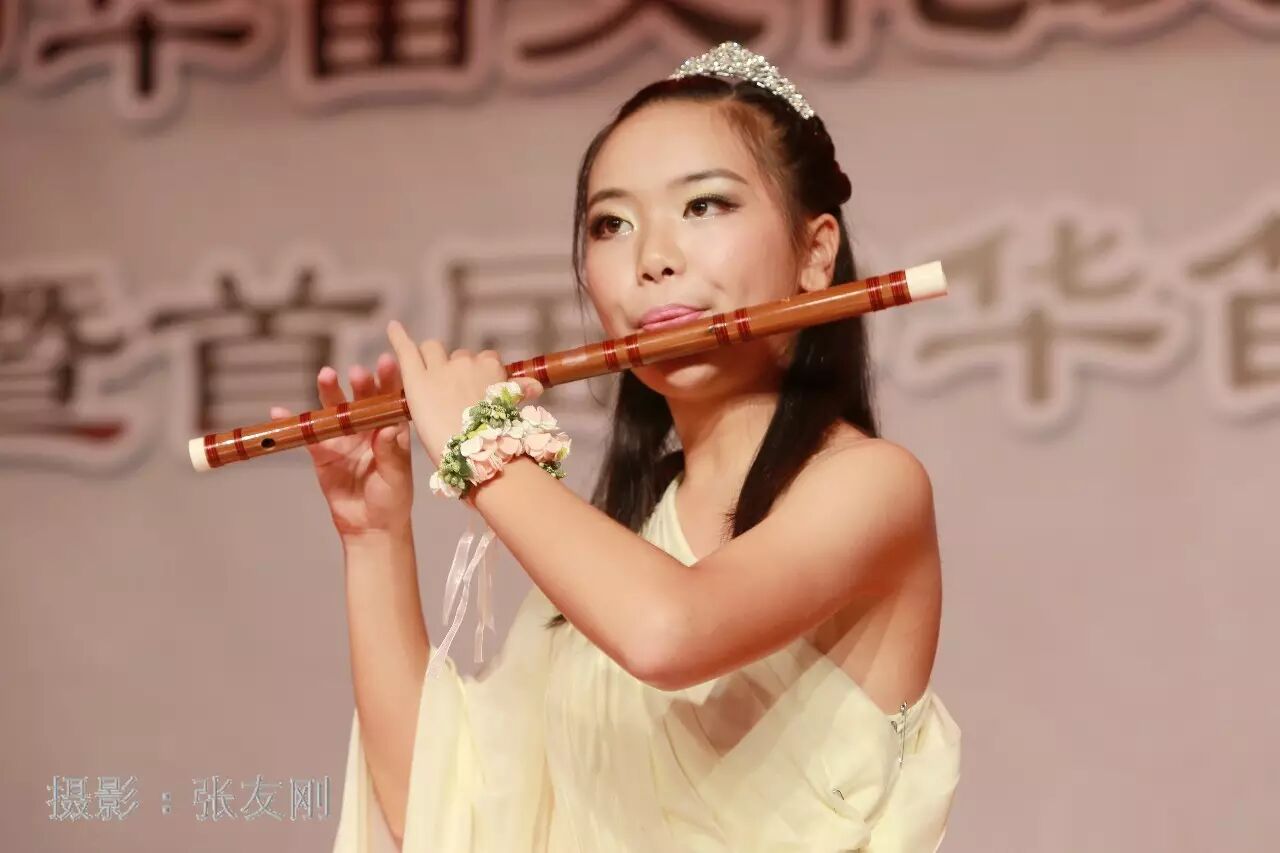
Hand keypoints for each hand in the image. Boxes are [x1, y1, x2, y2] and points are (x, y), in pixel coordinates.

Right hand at [273, 353, 413, 539]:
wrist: (370, 527)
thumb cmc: (392, 500)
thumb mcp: (396, 478)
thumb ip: (391, 454)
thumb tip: (390, 428)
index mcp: (391, 430)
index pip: (390, 400)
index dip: (389, 380)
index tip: (386, 363)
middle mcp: (368, 428)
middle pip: (361, 400)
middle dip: (359, 384)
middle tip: (356, 373)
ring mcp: (343, 438)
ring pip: (334, 411)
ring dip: (329, 392)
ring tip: (326, 375)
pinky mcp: (322, 453)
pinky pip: (308, 436)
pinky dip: (294, 424)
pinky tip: (279, 411)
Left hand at [385, 321, 542, 469]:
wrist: (474, 456)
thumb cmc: (497, 439)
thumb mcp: (512, 411)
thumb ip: (519, 393)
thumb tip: (536, 387)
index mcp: (491, 368)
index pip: (485, 359)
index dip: (478, 373)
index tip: (475, 389)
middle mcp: (466, 362)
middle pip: (458, 355)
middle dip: (454, 368)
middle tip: (450, 394)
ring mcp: (440, 369)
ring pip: (433, 350)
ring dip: (431, 360)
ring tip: (428, 381)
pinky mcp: (416, 380)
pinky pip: (406, 350)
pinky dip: (398, 336)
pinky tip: (392, 327)